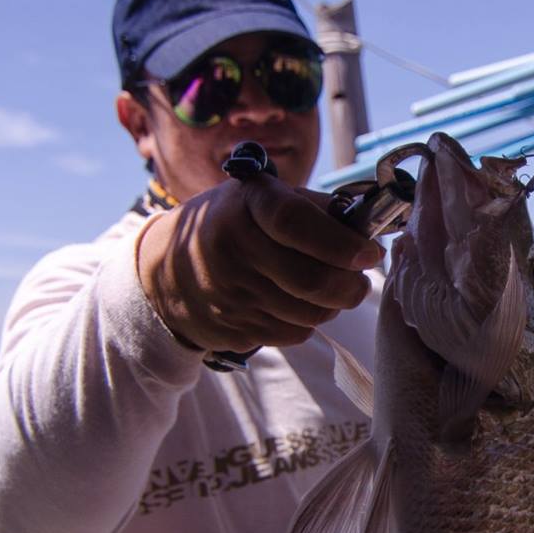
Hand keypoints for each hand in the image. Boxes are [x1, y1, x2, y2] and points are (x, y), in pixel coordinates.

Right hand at [137, 173, 382, 353]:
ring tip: (333, 290)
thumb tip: (367, 229)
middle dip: (352, 284)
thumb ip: (312, 208)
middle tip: (361, 277)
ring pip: (310, 313)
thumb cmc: (231, 224)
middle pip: (312, 280)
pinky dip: (308, 322)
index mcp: (245, 207)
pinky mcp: (232, 328)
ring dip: (335, 305)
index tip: (369, 251)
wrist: (164, 269)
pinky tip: (300, 305)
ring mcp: (231, 295)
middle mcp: (233, 250)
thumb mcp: (260, 198)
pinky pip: (293, 334)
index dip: (341, 241)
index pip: (295, 222)